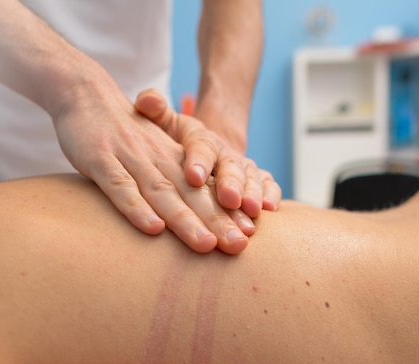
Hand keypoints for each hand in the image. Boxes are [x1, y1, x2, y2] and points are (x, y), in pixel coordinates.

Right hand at [51, 76, 252, 254]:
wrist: (86, 94)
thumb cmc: (123, 132)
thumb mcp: (154, 150)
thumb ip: (173, 178)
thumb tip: (189, 215)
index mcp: (174, 158)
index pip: (205, 188)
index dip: (226, 213)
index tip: (247, 239)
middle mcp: (158, 158)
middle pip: (191, 193)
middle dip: (217, 221)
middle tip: (239, 246)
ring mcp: (130, 157)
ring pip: (162, 192)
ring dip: (185, 220)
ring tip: (206, 245)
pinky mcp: (101, 159)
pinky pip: (120, 187)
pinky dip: (137, 208)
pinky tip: (153, 229)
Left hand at [135, 89, 280, 218]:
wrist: (206, 146)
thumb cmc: (177, 140)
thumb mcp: (163, 122)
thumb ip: (153, 110)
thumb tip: (147, 100)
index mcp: (200, 139)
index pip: (200, 146)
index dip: (199, 161)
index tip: (193, 176)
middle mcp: (224, 153)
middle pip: (230, 166)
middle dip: (232, 183)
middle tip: (229, 199)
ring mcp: (242, 167)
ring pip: (251, 177)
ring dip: (253, 193)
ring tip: (251, 209)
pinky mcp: (256, 181)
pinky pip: (268, 185)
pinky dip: (271, 195)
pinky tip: (270, 209)